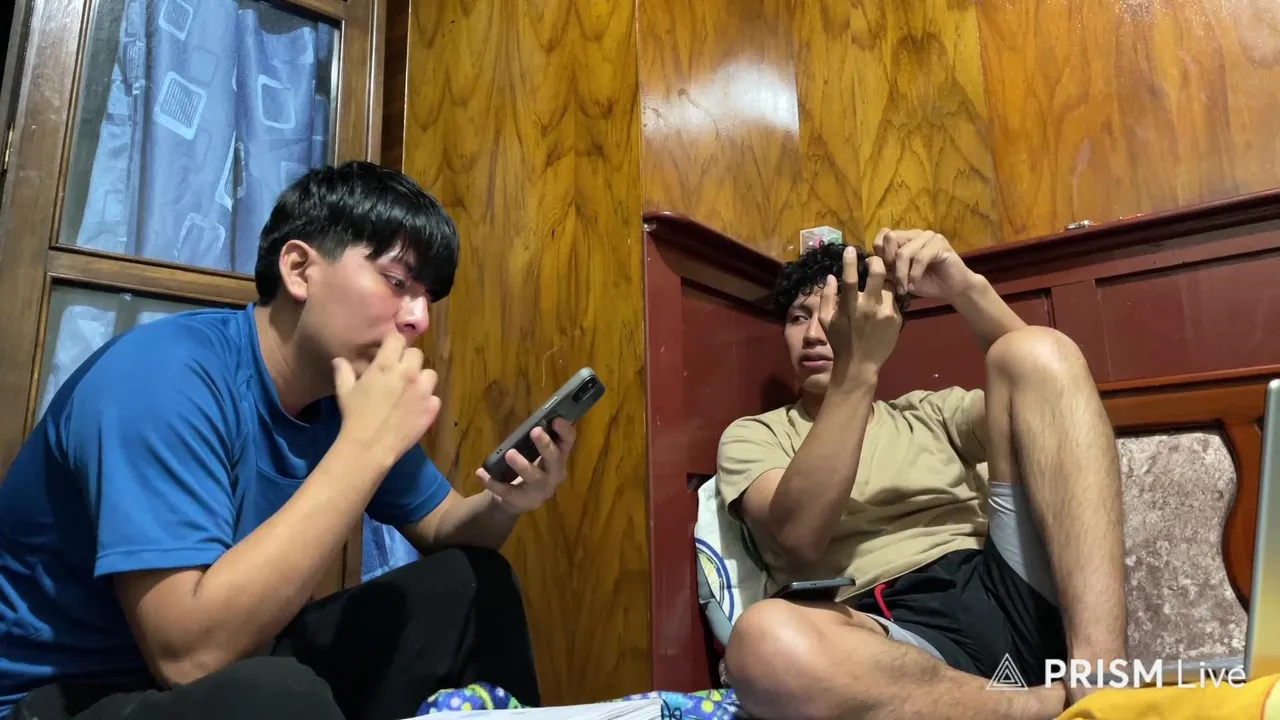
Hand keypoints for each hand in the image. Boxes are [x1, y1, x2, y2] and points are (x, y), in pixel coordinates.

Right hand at [332, 333, 441, 463]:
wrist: (370, 446)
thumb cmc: (354, 416)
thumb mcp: (344, 391)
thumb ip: (344, 371)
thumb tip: (339, 360)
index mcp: (386, 365)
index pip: (398, 338)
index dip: (393, 344)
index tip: (388, 352)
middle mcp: (408, 373)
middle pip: (416, 353)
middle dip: (407, 360)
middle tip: (398, 372)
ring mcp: (423, 391)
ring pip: (430, 373)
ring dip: (421, 379)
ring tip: (410, 390)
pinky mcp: (432, 408)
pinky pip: (434, 397)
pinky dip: (426, 401)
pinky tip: (414, 409)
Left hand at [475, 417, 577, 514]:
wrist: (516, 500)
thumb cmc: (529, 468)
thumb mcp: (535, 454)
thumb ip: (536, 440)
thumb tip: (533, 421)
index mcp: (559, 458)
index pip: (568, 442)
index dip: (565, 430)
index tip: (557, 418)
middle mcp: (554, 474)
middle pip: (554, 459)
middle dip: (546, 445)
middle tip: (535, 431)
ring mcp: (540, 491)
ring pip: (535, 477)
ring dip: (522, 465)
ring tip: (509, 453)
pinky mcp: (522, 501)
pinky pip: (507, 491)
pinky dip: (493, 482)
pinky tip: (481, 473)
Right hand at [818, 246, 901, 385]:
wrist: (860, 365)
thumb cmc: (840, 342)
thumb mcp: (825, 321)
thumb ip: (827, 297)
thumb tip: (831, 277)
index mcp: (850, 306)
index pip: (850, 276)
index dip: (850, 260)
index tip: (849, 249)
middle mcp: (870, 307)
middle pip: (879, 273)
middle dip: (877, 261)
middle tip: (873, 260)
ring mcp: (886, 313)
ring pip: (890, 285)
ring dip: (884, 281)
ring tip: (880, 283)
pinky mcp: (897, 319)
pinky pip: (894, 301)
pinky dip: (888, 299)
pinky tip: (882, 305)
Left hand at [873, 228, 975, 301]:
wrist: (952, 289)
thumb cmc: (926, 283)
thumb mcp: (901, 277)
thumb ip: (887, 267)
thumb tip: (870, 261)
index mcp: (905, 238)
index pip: (884, 235)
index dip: (880, 253)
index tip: (883, 273)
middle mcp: (915, 234)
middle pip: (891, 240)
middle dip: (889, 263)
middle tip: (895, 281)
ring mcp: (928, 236)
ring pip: (904, 252)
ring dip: (902, 274)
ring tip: (904, 288)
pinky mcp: (940, 244)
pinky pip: (920, 258)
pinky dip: (914, 274)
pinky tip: (914, 284)